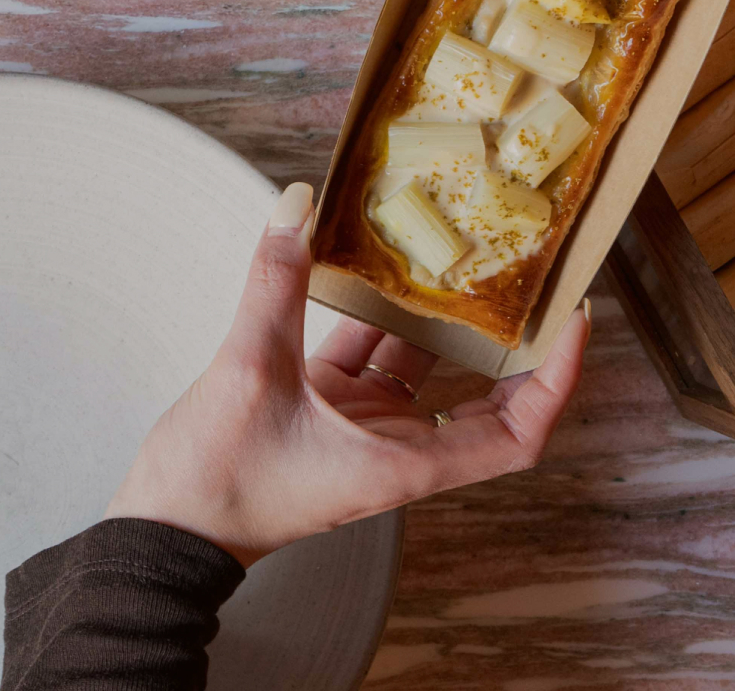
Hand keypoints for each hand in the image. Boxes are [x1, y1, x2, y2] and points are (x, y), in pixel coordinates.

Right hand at [104, 180, 589, 564]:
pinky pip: (364, 356)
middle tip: (526, 276)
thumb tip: (298, 204)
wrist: (165, 530)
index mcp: (404, 463)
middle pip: (482, 396)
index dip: (554, 379)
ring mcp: (359, 428)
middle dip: (507, 339)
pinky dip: (370, 315)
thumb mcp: (249, 372)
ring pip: (419, 367)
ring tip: (453, 254)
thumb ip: (275, 283)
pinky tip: (368, 266)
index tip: (570, 321)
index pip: (516, 432)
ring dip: (436, 317)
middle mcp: (395, 448)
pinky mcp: (321, 410)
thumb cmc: (218, 483)